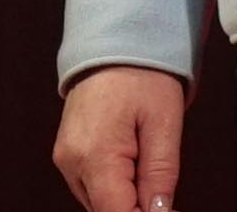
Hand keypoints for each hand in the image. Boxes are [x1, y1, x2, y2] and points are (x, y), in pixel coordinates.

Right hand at [53, 65, 186, 211]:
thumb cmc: (142, 74)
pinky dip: (114, 188)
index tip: (170, 209)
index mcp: (95, 155)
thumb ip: (161, 176)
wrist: (114, 41)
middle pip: (106, 211)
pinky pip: (91, 186)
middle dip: (137, 208)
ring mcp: (65, 159)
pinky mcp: (67, 154)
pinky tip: (134, 168)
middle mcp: (72, 163)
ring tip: (150, 172)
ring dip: (125, 200)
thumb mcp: (164, 124)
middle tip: (166, 196)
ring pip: (98, 203)